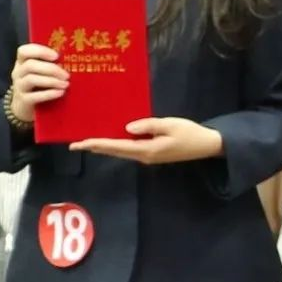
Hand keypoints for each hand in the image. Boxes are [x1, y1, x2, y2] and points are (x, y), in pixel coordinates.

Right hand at [9, 44, 68, 121]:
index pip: (24, 51)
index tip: (56, 55)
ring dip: (51, 81)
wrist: (27, 107)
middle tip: (66, 75)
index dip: (40, 51)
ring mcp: (19, 87)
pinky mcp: (23, 101)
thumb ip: (51, 64)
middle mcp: (18, 72)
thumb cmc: (39, 85)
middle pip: (30, 65)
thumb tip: (73, 59)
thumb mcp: (42, 72)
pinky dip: (49, 93)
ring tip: (66, 84)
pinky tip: (61, 92)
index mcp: (22, 62)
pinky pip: (34, 96)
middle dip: (51, 69)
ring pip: (31, 79)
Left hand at [70, 117, 223, 164]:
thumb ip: (148, 126)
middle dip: (95, 147)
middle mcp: (143, 156)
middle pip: (115, 151)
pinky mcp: (152, 152)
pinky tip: (112, 137)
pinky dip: (117, 144)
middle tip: (75, 144)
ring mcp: (148, 155)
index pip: (116, 146)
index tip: (79, 144)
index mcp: (146, 150)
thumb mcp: (170, 125)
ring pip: (121, 151)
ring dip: (105, 146)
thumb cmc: (189, 133)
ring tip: (89, 140)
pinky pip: (129, 148)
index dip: (97, 144)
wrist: (207, 145)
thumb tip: (127, 127)